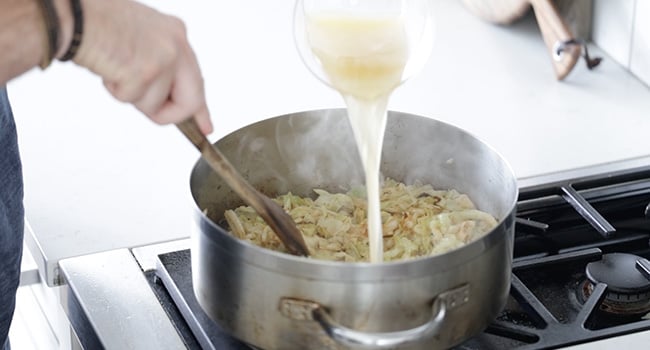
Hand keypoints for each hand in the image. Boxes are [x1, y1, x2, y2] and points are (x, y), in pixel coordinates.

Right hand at [69, 0, 212, 133]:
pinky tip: (108, 68)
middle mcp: (177, 45)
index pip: (197, 79)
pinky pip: (133, 101)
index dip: (200, 109)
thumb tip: (164, 94)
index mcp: (176, 34)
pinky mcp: (146, 72)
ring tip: (115, 69)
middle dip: (168, 113)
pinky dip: (116, 92)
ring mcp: (164, 59)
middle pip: (189, 101)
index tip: (206, 126)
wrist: (73, 13)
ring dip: (131, 97)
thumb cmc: (97, 22)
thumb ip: (159, 63)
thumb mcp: (142, 39)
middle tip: (154, 114)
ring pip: (155, 105)